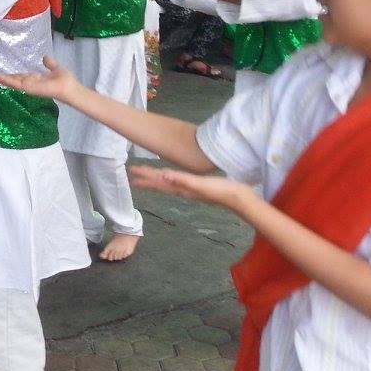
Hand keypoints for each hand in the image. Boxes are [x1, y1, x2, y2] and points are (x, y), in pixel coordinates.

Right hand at [0, 56, 77, 103]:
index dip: (14, 76)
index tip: (5, 74)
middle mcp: (32, 84)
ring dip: (3, 80)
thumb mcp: (55, 68)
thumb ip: (50, 64)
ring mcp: (29, 87)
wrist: (68, 87)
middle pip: (16, 81)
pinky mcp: (28, 88)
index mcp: (37, 80)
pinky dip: (7, 81)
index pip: (23, 77)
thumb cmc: (65, 79)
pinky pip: (16, 84)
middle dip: (5, 79)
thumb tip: (45, 57)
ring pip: (14, 83)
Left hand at [128, 165, 250, 211]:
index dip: (146, 178)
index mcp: (182, 189)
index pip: (159, 183)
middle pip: (161, 183)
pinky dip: (172, 178)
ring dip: (157, 179)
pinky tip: (172, 178)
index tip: (132, 174)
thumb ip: (182, 180)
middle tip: (133, 173)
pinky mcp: (198, 187)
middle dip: (147, 178)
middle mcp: (183, 190)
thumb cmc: (220, 191)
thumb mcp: (200, 185)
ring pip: (169, 184)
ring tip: (147, 175)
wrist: (239, 198)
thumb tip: (163, 176)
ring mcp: (191, 190)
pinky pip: (179, 182)